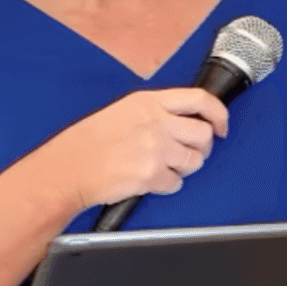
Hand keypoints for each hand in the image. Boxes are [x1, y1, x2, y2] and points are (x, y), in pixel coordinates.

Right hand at [40, 88, 228, 210]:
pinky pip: (176, 183)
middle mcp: (156, 122)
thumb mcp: (122, 112)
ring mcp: (155, 149)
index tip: (222, 126)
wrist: (64, 170)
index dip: (219, 114)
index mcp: (148, 102)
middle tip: (188, 153)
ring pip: (194, 161)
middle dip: (201, 148)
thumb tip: (185, 120)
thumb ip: (155, 112)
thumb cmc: (86, 144)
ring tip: (161, 167)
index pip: (200, 99)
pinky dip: (166, 185)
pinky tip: (148, 180)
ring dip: (183, 168)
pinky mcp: (150, 175)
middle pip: (204, 135)